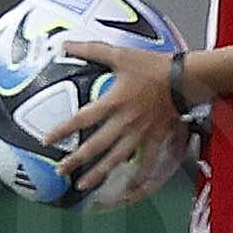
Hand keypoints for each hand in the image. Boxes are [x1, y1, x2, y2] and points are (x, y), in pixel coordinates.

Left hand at [43, 35, 189, 199]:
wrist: (185, 78)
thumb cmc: (154, 66)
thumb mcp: (120, 55)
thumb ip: (91, 50)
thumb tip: (66, 44)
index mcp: (113, 102)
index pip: (82, 119)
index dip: (63, 130)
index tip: (47, 140)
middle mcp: (124, 121)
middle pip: (96, 145)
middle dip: (76, 159)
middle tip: (60, 170)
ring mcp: (140, 132)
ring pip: (116, 158)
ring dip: (99, 173)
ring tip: (84, 185)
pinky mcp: (155, 137)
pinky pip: (146, 161)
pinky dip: (138, 176)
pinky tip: (129, 188)